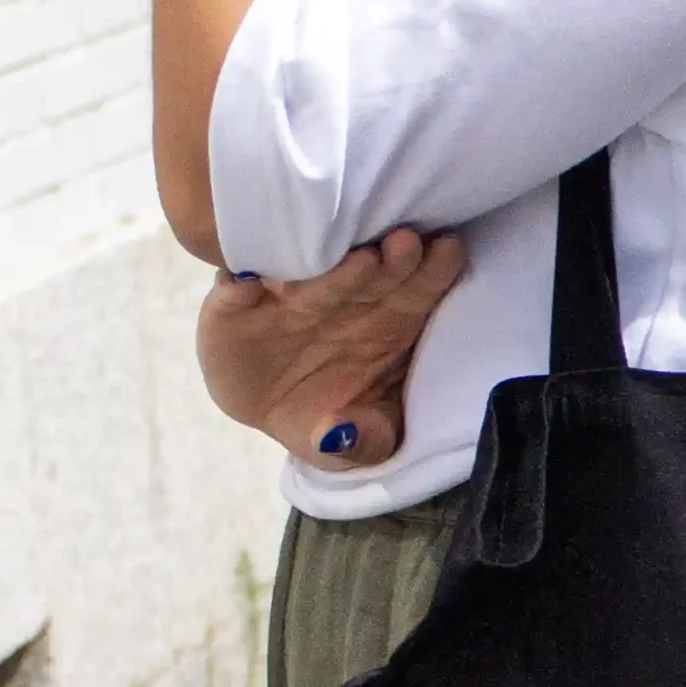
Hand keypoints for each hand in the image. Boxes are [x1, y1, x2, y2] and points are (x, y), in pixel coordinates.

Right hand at [195, 228, 465, 466]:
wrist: (265, 409)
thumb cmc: (327, 415)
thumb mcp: (356, 445)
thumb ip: (365, 441)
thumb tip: (342, 433)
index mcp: (387, 320)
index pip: (418, 290)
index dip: (433, 272)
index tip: (448, 251)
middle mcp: (345, 297)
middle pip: (374, 273)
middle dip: (393, 258)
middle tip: (407, 242)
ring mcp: (290, 295)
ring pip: (313, 273)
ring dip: (335, 264)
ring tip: (361, 256)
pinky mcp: (237, 298)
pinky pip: (238, 284)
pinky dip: (247, 276)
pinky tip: (261, 271)